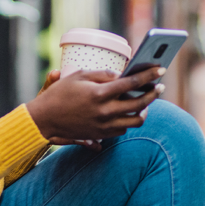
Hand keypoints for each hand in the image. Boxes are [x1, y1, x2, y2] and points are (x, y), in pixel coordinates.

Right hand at [27, 66, 162, 142]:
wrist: (44, 120)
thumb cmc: (60, 94)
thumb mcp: (79, 76)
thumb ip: (102, 74)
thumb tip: (122, 75)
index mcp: (99, 94)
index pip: (131, 83)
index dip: (148, 75)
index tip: (161, 70)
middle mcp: (105, 112)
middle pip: (139, 105)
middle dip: (153, 94)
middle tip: (159, 87)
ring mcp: (104, 126)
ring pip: (136, 121)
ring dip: (144, 110)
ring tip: (144, 101)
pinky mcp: (101, 135)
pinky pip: (123, 129)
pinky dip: (129, 119)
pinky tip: (127, 111)